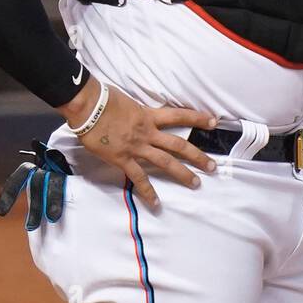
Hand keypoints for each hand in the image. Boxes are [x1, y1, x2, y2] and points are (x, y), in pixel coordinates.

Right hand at [58, 79, 218, 207]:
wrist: (88, 106)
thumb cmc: (103, 98)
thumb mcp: (127, 101)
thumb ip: (137, 111)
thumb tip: (138, 114)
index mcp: (150, 115)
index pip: (180, 116)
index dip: (198, 118)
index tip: (214, 121)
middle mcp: (148, 132)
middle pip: (179, 145)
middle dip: (198, 156)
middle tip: (213, 166)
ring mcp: (137, 147)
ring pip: (166, 162)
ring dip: (182, 174)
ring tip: (197, 183)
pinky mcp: (123, 159)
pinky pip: (139, 178)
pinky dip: (148, 192)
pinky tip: (156, 204)